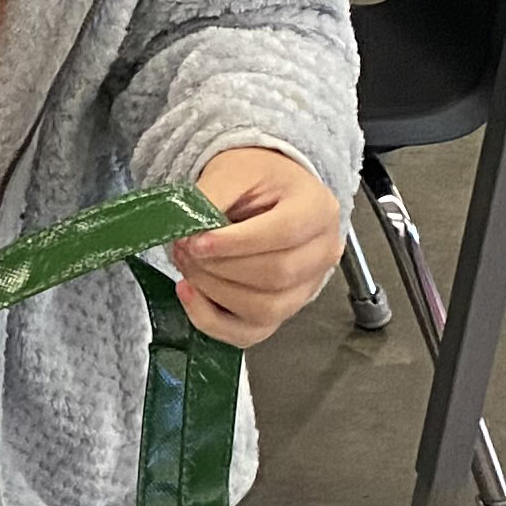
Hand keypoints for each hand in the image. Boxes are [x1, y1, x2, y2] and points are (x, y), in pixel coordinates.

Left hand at [173, 147, 345, 348]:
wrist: (268, 194)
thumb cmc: (256, 179)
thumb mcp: (232, 171)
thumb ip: (209, 196)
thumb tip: (185, 231)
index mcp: (317, 210)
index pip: (284, 234)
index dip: (236, 244)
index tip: (196, 241)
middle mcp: (322, 254)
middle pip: (275, 275)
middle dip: (219, 267)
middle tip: (183, 249)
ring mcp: (305, 289)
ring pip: (265, 309)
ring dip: (214, 293)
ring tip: (187, 265)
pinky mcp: (282, 313)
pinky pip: (249, 334)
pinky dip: (212, 321)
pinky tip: (190, 294)